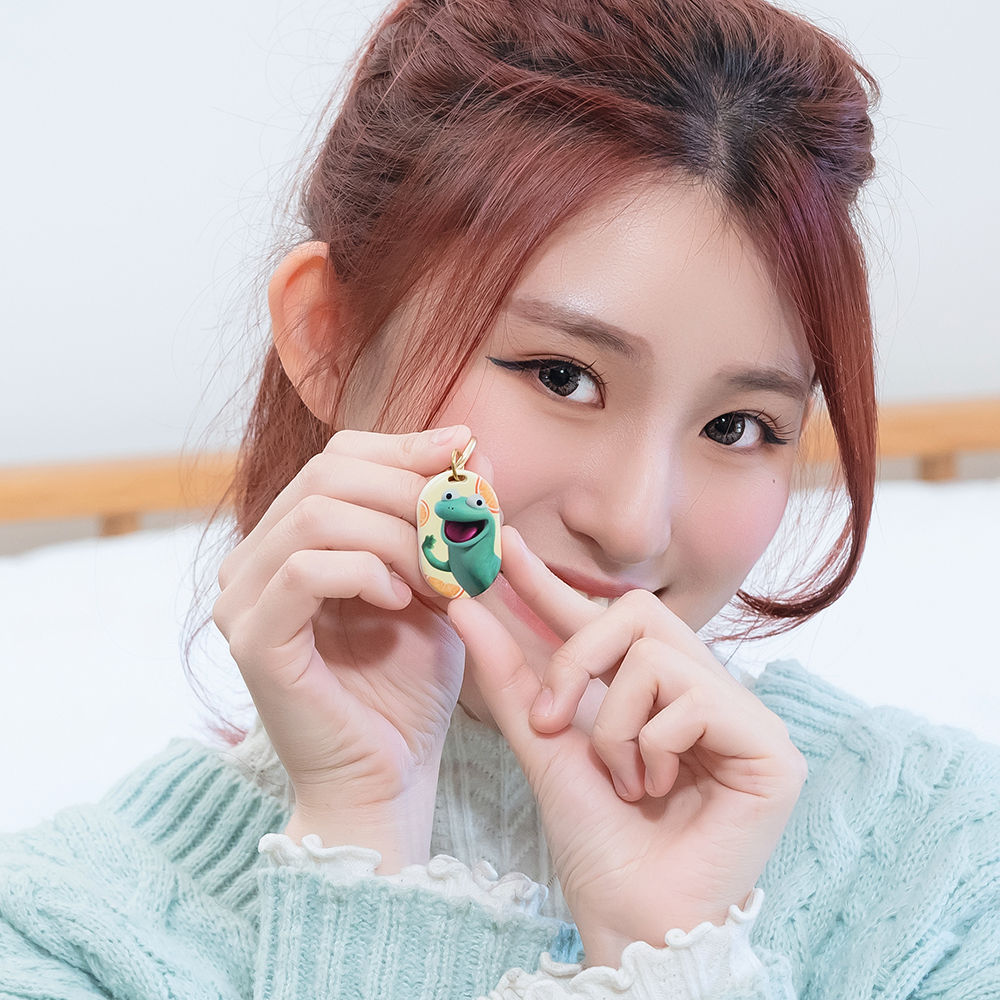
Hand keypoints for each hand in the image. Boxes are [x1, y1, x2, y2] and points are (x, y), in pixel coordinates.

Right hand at [213, 425, 478, 870]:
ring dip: (395, 535)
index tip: (465, 451)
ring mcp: (243, 599)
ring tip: (438, 576)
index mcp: (292, 540)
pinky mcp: (252, 640)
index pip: (336, 458)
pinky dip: (364, 571)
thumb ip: (447, 520)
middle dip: (409, 490)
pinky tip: (400, 598)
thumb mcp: (439, 586)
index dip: (402, 447)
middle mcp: (254, 560)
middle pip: (325, 473)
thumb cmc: (411, 685)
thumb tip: (472, 446)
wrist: (389, 775)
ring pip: (317, 515)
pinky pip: (303, 569)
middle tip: (464, 528)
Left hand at [450, 527, 806, 966]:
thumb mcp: (543, 742)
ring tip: (624, 779)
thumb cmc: (594, 838)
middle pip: (637, 613)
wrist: (629, 916)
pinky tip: (659, 790)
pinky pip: (694, 700)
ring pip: (656, 658)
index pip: (606, 617)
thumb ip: (511, 675)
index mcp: (654, 690)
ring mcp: (742, 715)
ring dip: (615, 725)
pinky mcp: (772, 747)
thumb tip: (465, 606)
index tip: (504, 546)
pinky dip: (653, 747)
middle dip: (578, 660)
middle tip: (552, 719)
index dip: (555, 582)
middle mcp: (703, 689)